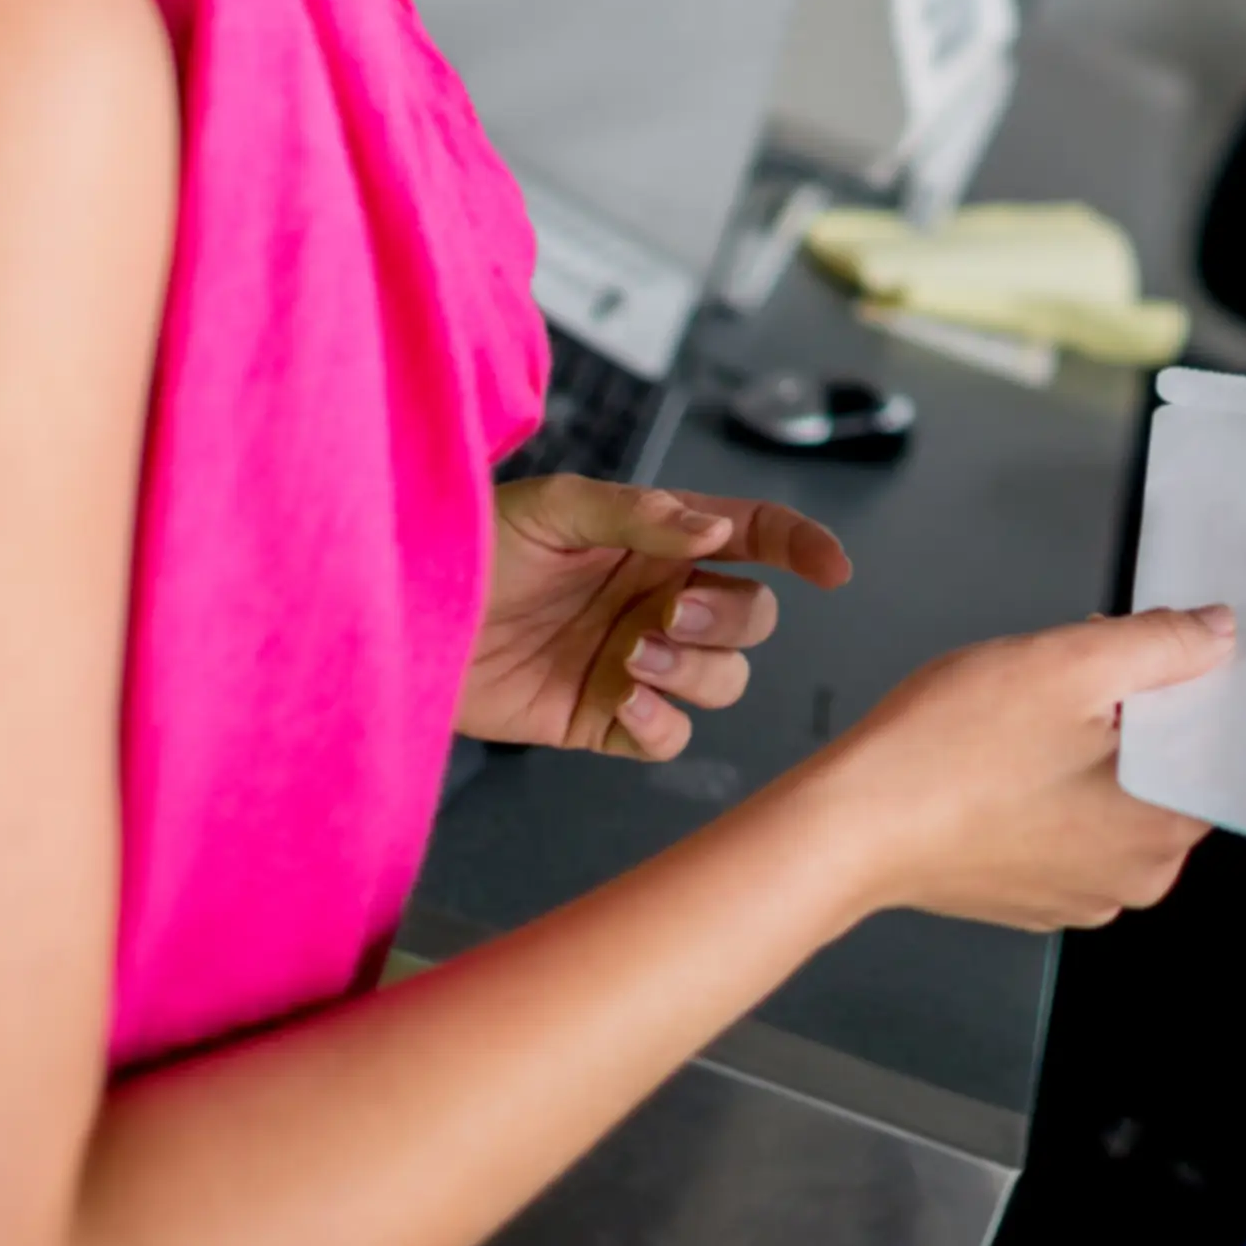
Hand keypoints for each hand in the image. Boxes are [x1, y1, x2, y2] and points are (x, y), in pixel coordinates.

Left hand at [462, 476, 849, 759]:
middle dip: (725, 618)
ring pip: (723, 680)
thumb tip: (717, 531)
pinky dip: (661, 724)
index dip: (804, 547)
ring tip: (632, 658)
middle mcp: (661, 600)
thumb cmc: (476, 546)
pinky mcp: (603, 719)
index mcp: (661, 541)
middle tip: (665, 613)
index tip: (833, 570)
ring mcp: (637, 663)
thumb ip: (639, 515)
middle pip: (751, 617)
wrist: (413, 615)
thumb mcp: (555, 508)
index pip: (757, 538)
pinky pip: (669, 737)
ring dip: (695, 671)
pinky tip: (624, 702)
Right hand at [802, 608, 1234, 929]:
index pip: (1214, 746)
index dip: (1182, 686)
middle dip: (1129, 711)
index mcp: (1162, 832)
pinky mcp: (1030, 892)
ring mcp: (1079, 893)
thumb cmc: (950, 750)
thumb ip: (1161, 644)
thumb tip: (1218, 633)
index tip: (1142, 655)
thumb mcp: (1070, 665)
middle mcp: (1134, 878)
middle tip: (1066, 673)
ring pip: (1111, 792)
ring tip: (1022, 713)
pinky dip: (1049, 783)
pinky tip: (1001, 756)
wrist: (848, 825)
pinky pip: (1067, 823)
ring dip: (1086, 743)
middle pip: (1162, 767)